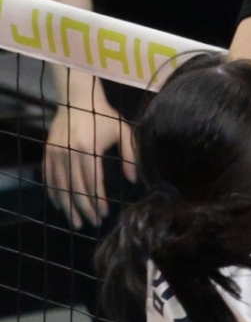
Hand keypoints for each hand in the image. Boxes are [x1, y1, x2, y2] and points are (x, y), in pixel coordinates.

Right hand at [43, 80, 135, 229]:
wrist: (77, 98)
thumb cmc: (103, 115)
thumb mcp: (123, 130)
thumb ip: (130, 155)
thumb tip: (133, 180)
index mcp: (88, 148)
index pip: (92, 181)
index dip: (97, 200)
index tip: (104, 214)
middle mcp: (69, 152)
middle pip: (76, 188)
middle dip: (84, 208)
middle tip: (92, 223)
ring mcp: (56, 152)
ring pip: (61, 186)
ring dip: (68, 206)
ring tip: (76, 222)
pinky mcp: (47, 152)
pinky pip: (48, 177)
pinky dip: (54, 193)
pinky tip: (61, 206)